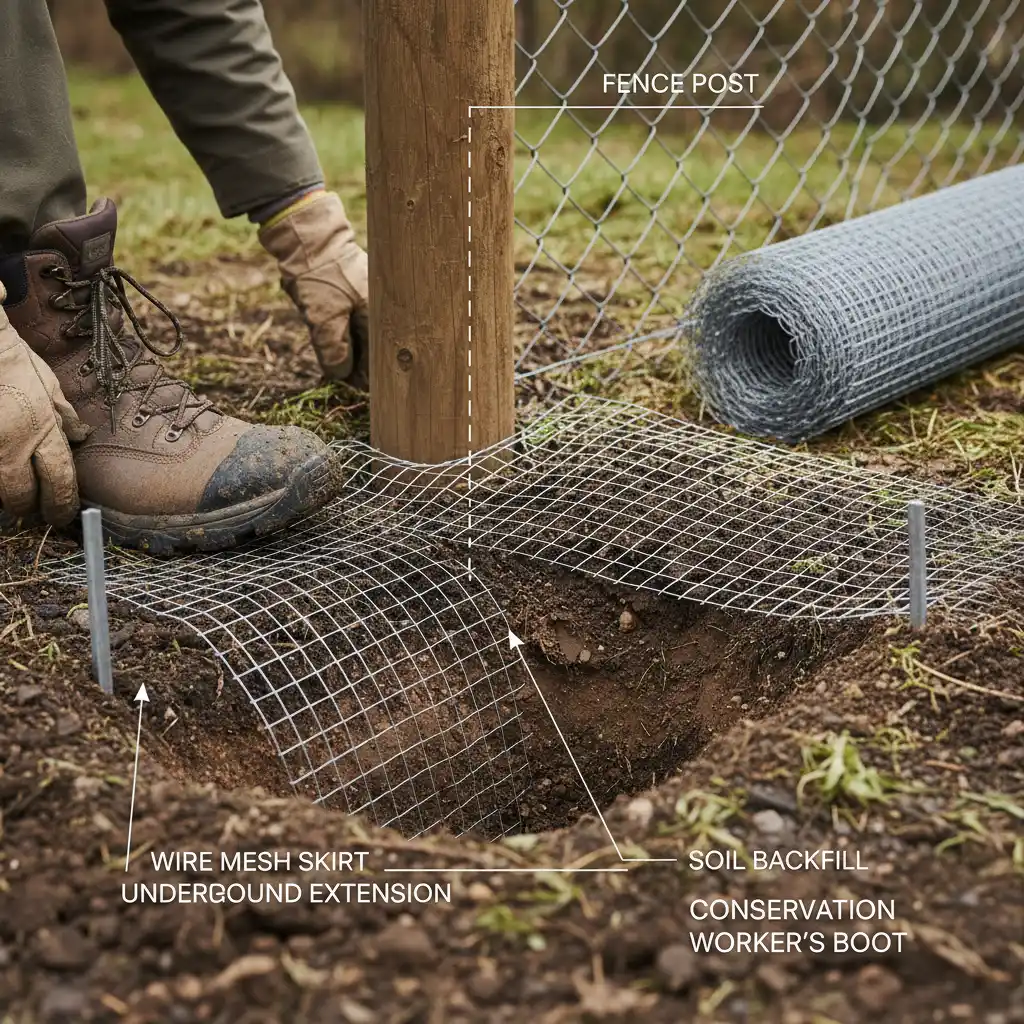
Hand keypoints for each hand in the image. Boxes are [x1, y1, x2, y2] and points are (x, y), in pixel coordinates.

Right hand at [0, 292, 89, 527]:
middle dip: (29, 506)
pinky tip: (1, 474)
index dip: (61, 504)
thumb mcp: (50, 386)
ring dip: (6, 495)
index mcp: (42, 432)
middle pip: (21, 495)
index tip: (63, 516)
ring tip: (15, 495)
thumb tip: (80, 435)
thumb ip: (63, 416)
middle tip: (33, 509)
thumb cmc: (14, 362)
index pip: (59, 480)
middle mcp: (13, 446)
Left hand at [259, 192, 368, 387]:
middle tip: (334, 367)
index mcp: (382, 316)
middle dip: (353, 362)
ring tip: (329, 342)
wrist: (308, 238)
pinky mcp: (358, 297)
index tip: (350, 384)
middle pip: (372, 351)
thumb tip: (341, 375)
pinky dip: (340, 331)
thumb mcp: (322, 317)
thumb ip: (333, 351)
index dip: (366, 377)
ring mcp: (371, 303)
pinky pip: (352, 324)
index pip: (381, 360)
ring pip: (360, 339)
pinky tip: (327, 326)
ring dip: (344, 346)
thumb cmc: (320, 276)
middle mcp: (382, 311)